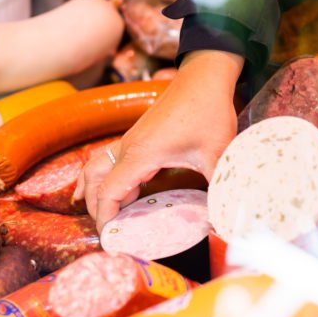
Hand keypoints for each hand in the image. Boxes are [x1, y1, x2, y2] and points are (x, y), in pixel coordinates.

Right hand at [74, 50, 244, 232]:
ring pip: (95, 168)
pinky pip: (107, 160)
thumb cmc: (207, 110)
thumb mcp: (217, 152)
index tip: (109, 240)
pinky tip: (105, 189)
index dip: (105, 218)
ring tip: (96, 215)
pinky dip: (100, 178)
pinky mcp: (136, 137)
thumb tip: (226, 220)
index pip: (110, 192)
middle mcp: (128, 148)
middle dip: (95, 209)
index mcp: (141, 154)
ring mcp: (129, 141)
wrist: (203, 76)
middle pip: (94, 182)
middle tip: (107, 234)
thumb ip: (220, 186)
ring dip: (92, 191)